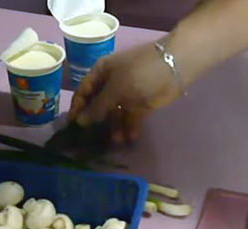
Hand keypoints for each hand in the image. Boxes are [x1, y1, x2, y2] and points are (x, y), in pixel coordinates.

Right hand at [68, 40, 182, 144]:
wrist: (175, 67)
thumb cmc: (139, 72)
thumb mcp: (115, 88)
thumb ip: (98, 106)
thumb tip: (81, 121)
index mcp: (101, 73)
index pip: (83, 92)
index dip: (77, 108)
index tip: (73, 127)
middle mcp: (112, 84)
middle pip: (98, 106)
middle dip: (96, 123)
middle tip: (91, 140)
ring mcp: (127, 95)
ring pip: (115, 115)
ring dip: (114, 128)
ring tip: (115, 142)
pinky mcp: (141, 105)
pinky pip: (130, 119)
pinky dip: (129, 129)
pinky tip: (129, 140)